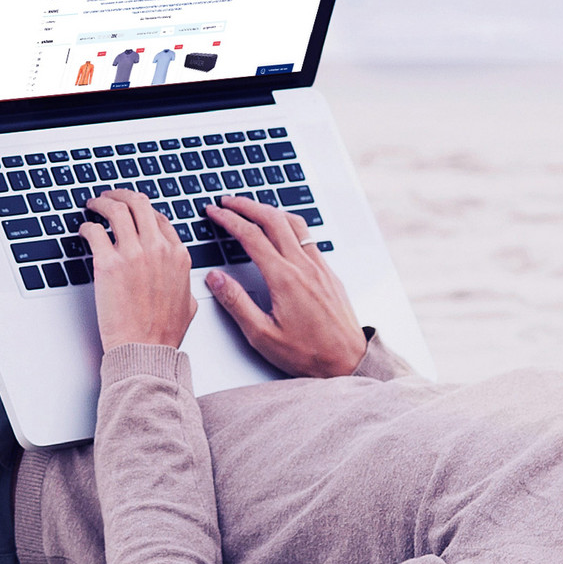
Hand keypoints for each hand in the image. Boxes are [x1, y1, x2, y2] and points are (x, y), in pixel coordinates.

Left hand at [82, 189, 196, 351]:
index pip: (159, 218)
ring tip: (93, 204)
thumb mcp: (188, 303)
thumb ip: (184, 283)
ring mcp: (133, 254)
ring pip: (116, 209)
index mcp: (177, 255)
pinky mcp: (108, 264)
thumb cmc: (163, 334)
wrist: (145, 350)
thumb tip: (182, 279)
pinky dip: (87, 226)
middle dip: (121, 194)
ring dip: (102, 202)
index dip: (142, 210)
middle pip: (138, 203)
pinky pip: (94, 231)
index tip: (132, 210)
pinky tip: (84, 230)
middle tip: (109, 196)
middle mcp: (157, 249)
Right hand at [203, 196, 366, 376]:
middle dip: (247, 205)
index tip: (215, 212)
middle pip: (272, 220)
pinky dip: (289, 224)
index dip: (229, 219)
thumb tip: (215, 279)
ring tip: (253, 207)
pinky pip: (308, 236)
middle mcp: (304, 267)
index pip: (251, 236)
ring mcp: (319, 267)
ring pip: (294, 223)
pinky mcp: (329, 272)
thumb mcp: (262, 336)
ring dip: (270, 210)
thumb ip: (236, 303)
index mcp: (284, 279)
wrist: (348, 362)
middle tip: (228, 201)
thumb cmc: (309, 354)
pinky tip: (283, 230)